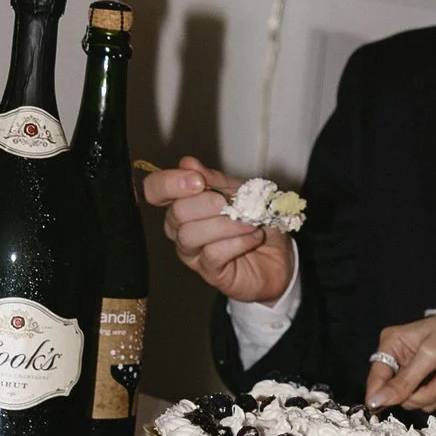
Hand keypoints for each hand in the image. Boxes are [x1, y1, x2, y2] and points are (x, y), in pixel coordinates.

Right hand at [142, 157, 295, 309]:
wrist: (281, 254)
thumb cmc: (256, 220)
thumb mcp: (240, 191)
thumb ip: (214, 179)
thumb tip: (187, 163)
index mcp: (182, 202)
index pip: (155, 190)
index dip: (169, 183)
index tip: (198, 180)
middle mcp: (179, 228)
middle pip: (175, 213)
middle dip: (207, 204)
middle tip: (231, 203)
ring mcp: (192, 253)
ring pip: (191, 235)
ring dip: (225, 224)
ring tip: (250, 222)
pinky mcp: (209, 272)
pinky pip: (212, 254)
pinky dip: (237, 242)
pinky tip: (253, 237)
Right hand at [370, 307, 435, 411]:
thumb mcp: (429, 355)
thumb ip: (403, 381)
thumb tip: (374, 401)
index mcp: (393, 347)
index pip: (376, 379)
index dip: (381, 396)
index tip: (382, 408)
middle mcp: (403, 364)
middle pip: (403, 398)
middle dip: (429, 390)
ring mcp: (421, 377)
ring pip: (424, 404)